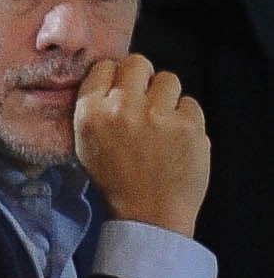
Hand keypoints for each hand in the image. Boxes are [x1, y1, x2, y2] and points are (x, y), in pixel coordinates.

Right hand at [74, 55, 210, 236]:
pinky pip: (191, 103)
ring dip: (167, 97)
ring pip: (168, 79)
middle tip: (145, 101)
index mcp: (90, 112)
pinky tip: (178, 139)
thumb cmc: (116, 180)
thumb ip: (94, 108)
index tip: (121, 91)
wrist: (149, 214)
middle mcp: (121, 107)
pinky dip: (187, 119)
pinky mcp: (188, 125)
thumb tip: (112, 78)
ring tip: (163, 122)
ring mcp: (157, 115)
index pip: (104, 66)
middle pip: (138, 63)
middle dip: (143, 78)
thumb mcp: (85, 143)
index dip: (115, 77)